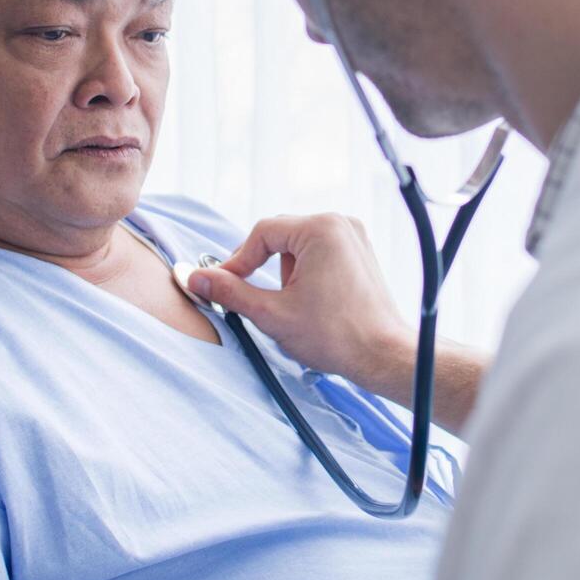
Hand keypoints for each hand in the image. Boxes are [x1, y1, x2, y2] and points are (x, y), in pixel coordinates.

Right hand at [185, 213, 413, 390]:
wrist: (383, 355)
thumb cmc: (337, 336)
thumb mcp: (273, 314)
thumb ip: (231, 292)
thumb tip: (196, 278)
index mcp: (320, 229)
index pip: (262, 233)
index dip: (237, 260)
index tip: (222, 285)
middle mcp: (339, 224)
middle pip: (280, 235)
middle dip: (262, 267)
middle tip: (251, 298)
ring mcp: (353, 236)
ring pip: (298, 246)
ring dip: (286, 273)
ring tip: (296, 307)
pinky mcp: (359, 253)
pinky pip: (318, 253)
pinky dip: (305, 274)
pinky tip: (313, 303)